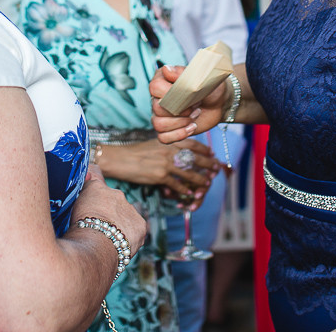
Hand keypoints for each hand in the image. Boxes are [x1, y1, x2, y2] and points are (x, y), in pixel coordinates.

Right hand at [71, 166, 147, 256]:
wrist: (94, 247)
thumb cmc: (77, 229)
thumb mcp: (71, 208)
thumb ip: (81, 193)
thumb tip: (86, 175)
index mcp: (95, 187)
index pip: (95, 174)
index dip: (93, 180)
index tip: (91, 187)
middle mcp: (115, 193)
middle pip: (112, 201)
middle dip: (106, 212)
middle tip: (97, 227)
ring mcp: (129, 208)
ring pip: (125, 215)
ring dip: (118, 224)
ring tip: (107, 239)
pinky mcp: (140, 224)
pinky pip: (135, 229)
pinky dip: (129, 236)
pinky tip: (118, 244)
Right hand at [101, 139, 217, 197]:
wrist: (119, 159)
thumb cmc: (135, 152)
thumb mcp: (154, 144)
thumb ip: (168, 147)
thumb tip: (179, 151)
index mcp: (168, 142)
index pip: (192, 144)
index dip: (204, 150)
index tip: (212, 154)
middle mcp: (169, 151)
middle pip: (195, 158)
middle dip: (207, 164)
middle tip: (216, 169)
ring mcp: (165, 163)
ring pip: (189, 173)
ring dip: (200, 179)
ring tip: (207, 184)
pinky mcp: (160, 176)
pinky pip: (177, 184)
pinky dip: (184, 189)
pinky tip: (189, 193)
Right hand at [149, 65, 225, 142]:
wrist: (218, 103)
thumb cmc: (209, 87)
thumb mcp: (200, 77)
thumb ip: (182, 73)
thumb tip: (166, 70)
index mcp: (163, 80)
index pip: (154, 87)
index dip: (170, 94)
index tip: (187, 94)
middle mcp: (158, 97)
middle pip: (156, 108)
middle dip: (179, 111)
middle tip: (195, 107)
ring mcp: (161, 114)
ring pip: (158, 124)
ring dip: (180, 123)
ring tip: (194, 117)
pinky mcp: (167, 129)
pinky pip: (162, 137)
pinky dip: (179, 135)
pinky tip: (191, 127)